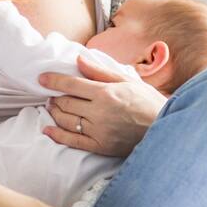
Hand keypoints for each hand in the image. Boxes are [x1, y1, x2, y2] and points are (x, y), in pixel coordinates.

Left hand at [40, 55, 166, 155]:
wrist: (164, 129)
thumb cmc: (148, 102)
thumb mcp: (127, 81)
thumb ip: (100, 72)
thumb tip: (79, 59)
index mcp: (106, 93)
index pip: (71, 85)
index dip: (53, 80)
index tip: (42, 78)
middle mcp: (99, 112)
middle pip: (66, 103)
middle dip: (54, 97)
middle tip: (51, 94)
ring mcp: (99, 131)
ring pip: (66, 121)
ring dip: (55, 113)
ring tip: (52, 107)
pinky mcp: (100, 147)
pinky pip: (72, 141)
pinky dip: (57, 135)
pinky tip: (48, 130)